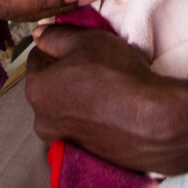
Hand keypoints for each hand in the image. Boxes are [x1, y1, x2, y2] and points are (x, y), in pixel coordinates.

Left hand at [26, 24, 187, 174]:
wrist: (151, 121)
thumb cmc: (117, 76)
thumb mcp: (87, 40)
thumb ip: (56, 35)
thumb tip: (39, 34)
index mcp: (36, 90)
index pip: (38, 56)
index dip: (59, 45)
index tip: (79, 45)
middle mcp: (41, 119)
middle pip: (50, 82)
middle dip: (67, 71)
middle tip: (95, 63)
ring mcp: (61, 139)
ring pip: (65, 104)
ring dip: (78, 94)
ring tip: (106, 85)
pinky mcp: (83, 152)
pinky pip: (81, 123)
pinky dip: (90, 114)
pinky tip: (110, 105)